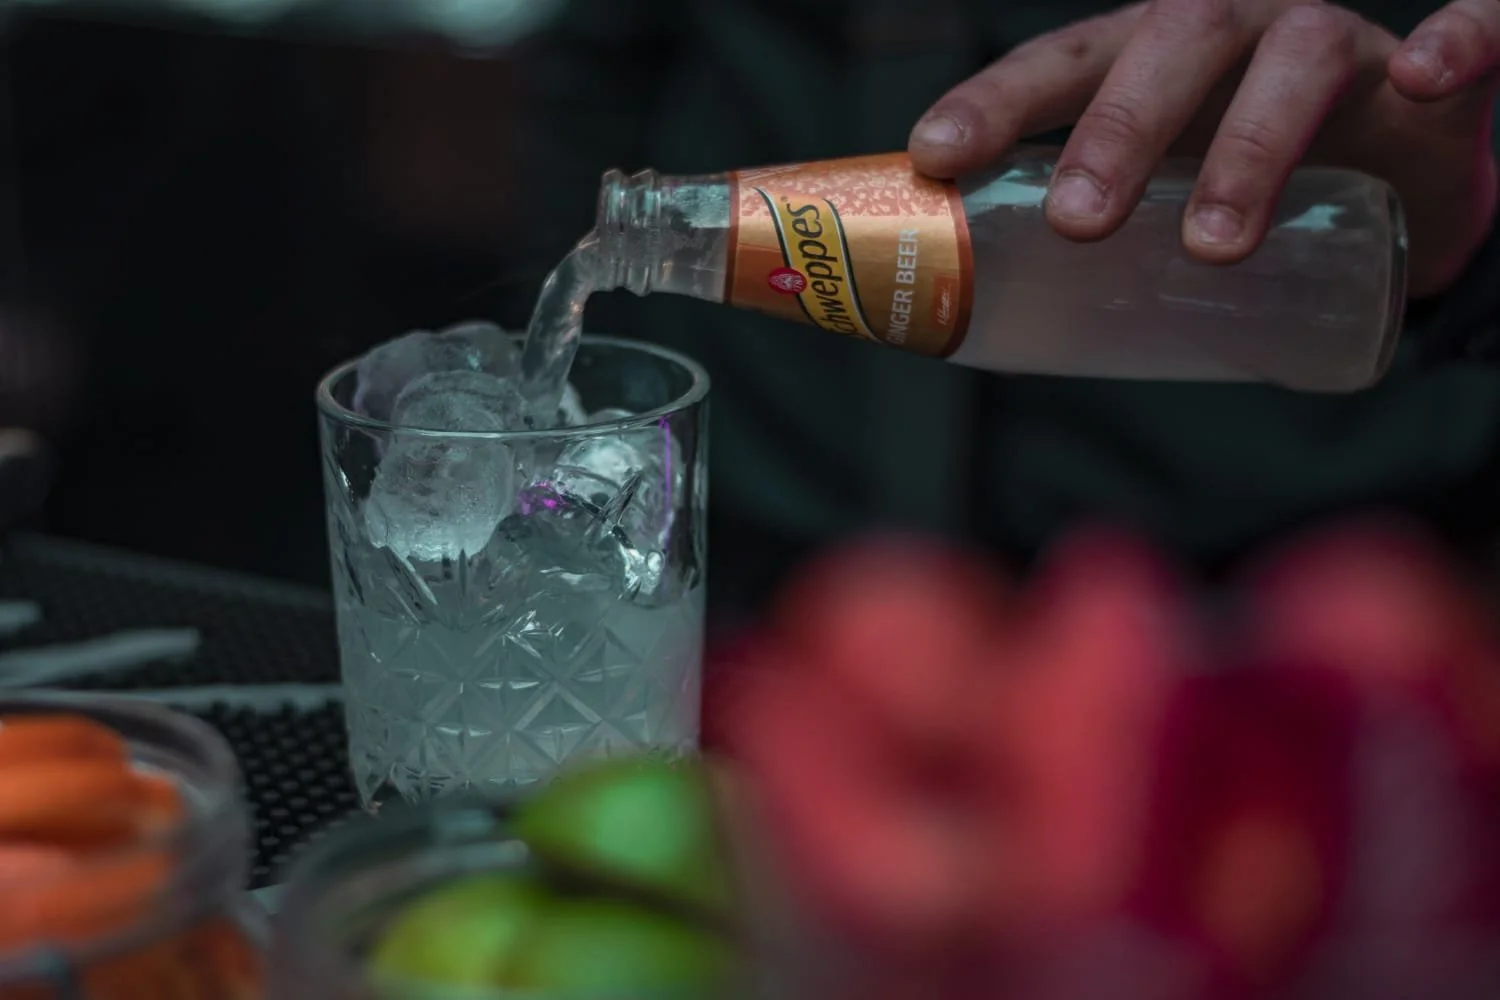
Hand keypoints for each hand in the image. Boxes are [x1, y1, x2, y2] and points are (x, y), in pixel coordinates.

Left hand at [909, 0, 1499, 297]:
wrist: (1390, 178)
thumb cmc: (1246, 183)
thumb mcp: (1161, 202)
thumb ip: (1095, 244)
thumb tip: (988, 336)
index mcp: (1146, 61)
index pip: (1058, 68)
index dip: (997, 104)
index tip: (939, 156)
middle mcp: (1230, 32)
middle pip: (1166, 49)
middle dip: (1117, 133)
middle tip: (1080, 222)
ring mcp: (1331, 42)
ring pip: (1293, 60)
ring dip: (1251, 146)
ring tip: (1214, 243)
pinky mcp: (1429, 74)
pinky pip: (1467, 34)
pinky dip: (1460, 43)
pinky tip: (1429, 77)